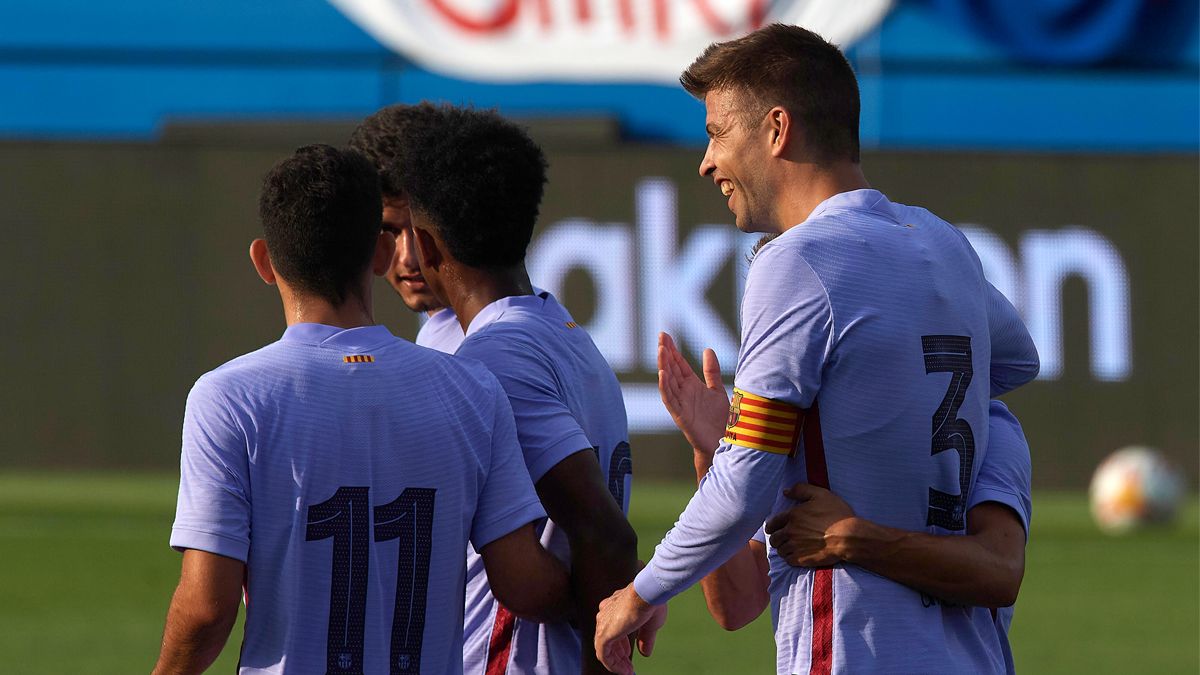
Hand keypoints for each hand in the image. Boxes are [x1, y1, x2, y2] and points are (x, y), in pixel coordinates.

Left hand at [594, 584, 659, 674]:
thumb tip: (645, 653)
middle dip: (618, 654)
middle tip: (628, 665)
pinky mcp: (604, 634)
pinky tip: (624, 670)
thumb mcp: (650, 624)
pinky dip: (613, 665)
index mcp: (614, 605)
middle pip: (608, 638)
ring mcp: (603, 623)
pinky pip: (603, 655)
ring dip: (616, 662)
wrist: (647, 593)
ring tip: (627, 671)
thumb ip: (645, 638)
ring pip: (604, 648)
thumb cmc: (651, 602)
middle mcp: (605, 613)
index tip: (628, 652)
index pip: (613, 626)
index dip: (621, 642)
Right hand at [657, 332, 728, 463]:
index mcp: (692, 386)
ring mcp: (681, 404)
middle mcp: (684, 393)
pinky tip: (662, 374)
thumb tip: (707, 349)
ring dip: (663, 366)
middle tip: (661, 336)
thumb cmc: (720, 420)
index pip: (679, 364)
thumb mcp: (717, 391)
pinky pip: (670, 400)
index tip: (665, 334)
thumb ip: (712, 372)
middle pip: (672, 369)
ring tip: (661, 350)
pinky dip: (665, 387)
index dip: (673, 350)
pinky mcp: (680, 416)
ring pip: (668, 382)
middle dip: (666, 353)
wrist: (723, 443)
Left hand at [765, 483, 855, 567]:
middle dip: (776, 538)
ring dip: (783, 549)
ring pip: (780, 550)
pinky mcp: (802, 559)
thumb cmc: (837, 514)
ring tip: (788, 548)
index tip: (772, 529)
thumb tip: (786, 492)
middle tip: (780, 539)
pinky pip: (788, 560)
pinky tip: (796, 556)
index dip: (771, 526)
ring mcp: (795, 546)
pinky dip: (790, 558)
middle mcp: (790, 531)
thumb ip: (801, 490)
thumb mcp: (820, 494)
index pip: (773, 523)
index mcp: (793, 515)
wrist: (848, 537)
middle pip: (774, 538)